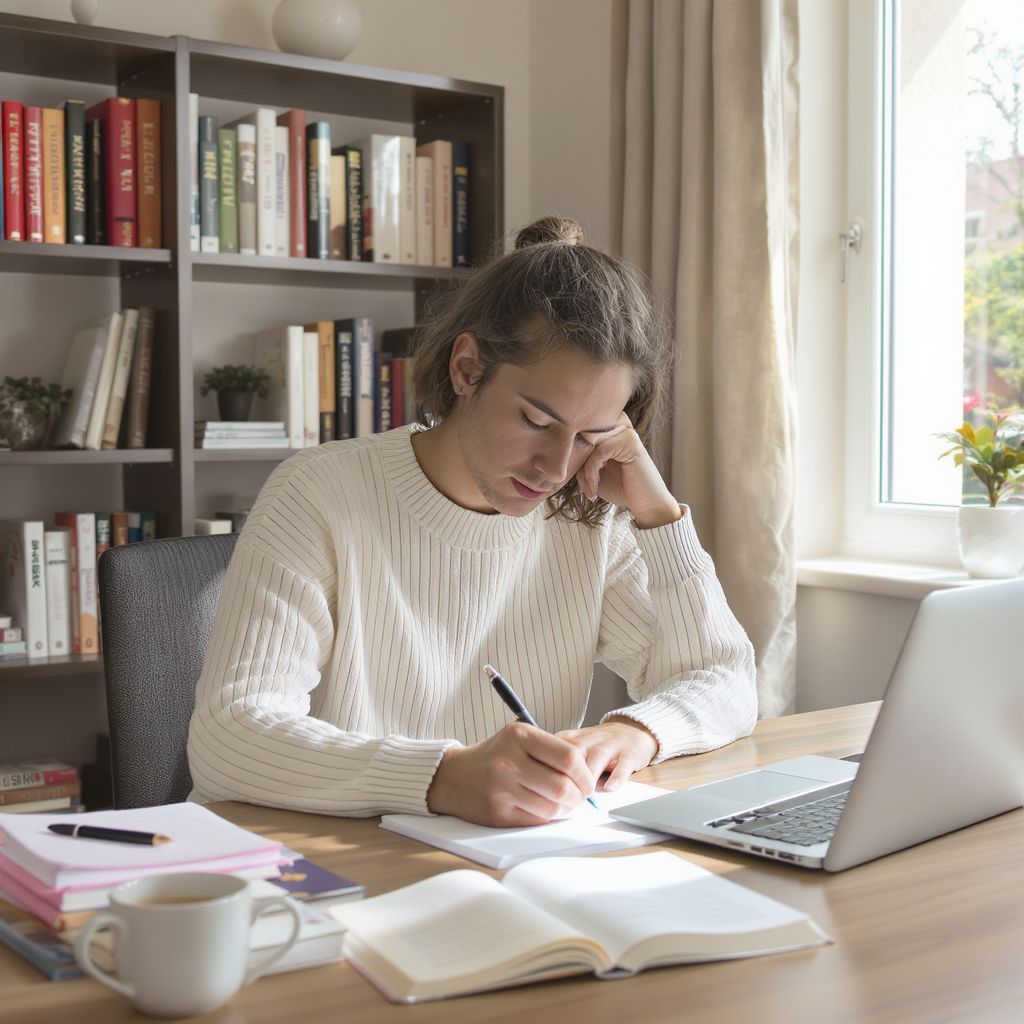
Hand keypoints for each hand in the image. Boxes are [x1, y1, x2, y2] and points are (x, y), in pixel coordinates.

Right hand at [427, 723, 596, 826]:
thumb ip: (551, 749)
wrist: (454, 776)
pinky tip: (545, 808)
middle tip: (581, 796)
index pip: (569, 757)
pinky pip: (536, 821)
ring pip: (552, 808)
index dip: (585, 773)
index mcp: (519, 736)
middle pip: (563, 786)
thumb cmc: (495, 756)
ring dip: (566, 809)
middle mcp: (509, 761)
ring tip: (564, 802)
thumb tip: (587, 773)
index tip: (588, 780)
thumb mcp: (519, 738)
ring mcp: (501, 789)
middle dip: (580, 796)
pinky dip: (548, 817)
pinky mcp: (498, 813)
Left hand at [556, 718, 658, 791]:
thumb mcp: (576, 748)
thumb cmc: (598, 746)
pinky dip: (617, 776)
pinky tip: (610, 787)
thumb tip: (543, 791)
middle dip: (569, 776)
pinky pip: (623, 764)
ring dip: (590, 776)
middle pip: (574, 754)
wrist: (632, 730)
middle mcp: (590, 739)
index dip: (551, 772)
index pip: (555, 752)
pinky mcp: (630, 753)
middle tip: (565, 797)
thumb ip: (559, 764)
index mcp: (573, 739)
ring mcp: (611, 745)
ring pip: (597, 756)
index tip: (548, 791)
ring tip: (586, 793)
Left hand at [575, 413, 681, 527]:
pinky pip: (599, 452)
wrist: (645, 504)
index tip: (569, 476)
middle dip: (575, 462)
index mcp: (610, 428)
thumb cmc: (620, 488)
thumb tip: (561, 450)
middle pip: (582, 434)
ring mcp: (625, 431)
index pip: (579, 430)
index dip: (569, 452)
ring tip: (589, 489)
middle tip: (581, 486)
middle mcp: (618, 424)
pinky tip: (595, 488)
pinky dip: (591, 472)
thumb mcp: (591, 472)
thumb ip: (579, 457)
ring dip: (583, 470)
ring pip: (588, 443)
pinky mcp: (630, 441)